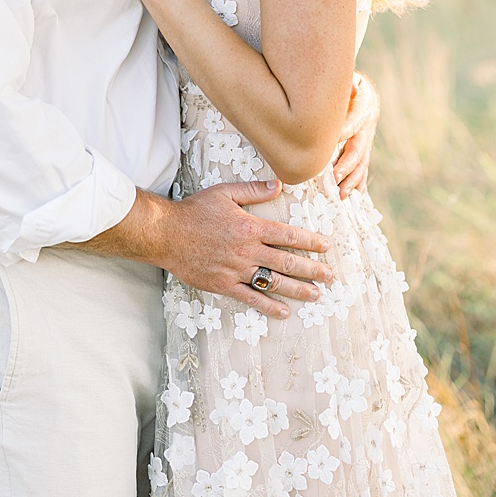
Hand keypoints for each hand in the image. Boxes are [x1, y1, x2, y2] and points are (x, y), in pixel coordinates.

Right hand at [160, 181, 336, 319]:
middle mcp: (247, 251)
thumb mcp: (225, 192)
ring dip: (297, 290)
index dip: (310, 242)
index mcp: (250, 227)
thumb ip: (254, 190)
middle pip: (287, 262)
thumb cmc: (194, 211)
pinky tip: (284, 312)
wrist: (165, 234)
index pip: (288, 236)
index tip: (326, 247)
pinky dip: (268, 306)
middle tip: (330, 276)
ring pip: (273, 282)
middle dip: (312, 270)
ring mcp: (236, 270)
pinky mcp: (223, 285)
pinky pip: (250, 298)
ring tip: (316, 295)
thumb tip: (279, 184)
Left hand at [331, 72, 378, 198]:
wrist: (360, 89)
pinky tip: (353, 196)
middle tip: (334, 177)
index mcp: (365, 104)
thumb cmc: (347, 82)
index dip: (344, 132)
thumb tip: (351, 86)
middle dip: (346, 164)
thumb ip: (348, 83)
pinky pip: (362, 168)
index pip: (354, 121)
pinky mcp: (364, 149)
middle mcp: (368, 124)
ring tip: (341, 193)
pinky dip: (358, 183)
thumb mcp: (349, 76)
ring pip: (361, 162)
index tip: (331, 143)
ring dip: (352, 179)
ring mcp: (367, 139)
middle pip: (359, 148)